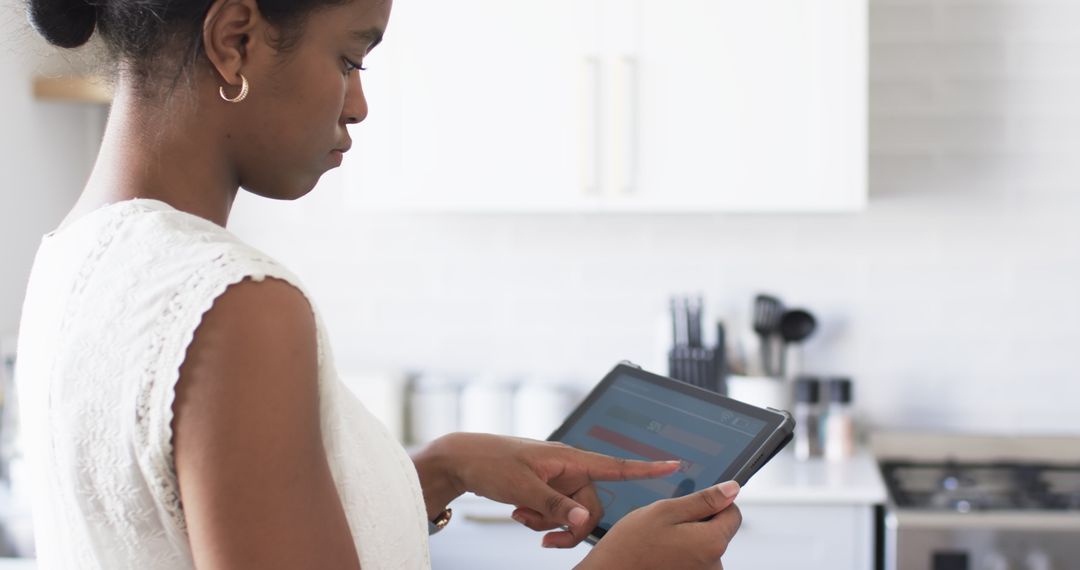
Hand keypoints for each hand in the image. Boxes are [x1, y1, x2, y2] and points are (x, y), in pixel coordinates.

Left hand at [420, 433, 680, 547]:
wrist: (461, 461)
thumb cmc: (490, 462)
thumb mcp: (523, 487)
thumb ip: (555, 505)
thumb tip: (582, 521)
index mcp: (569, 459)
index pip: (615, 465)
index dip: (646, 468)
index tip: (674, 465)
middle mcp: (567, 468)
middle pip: (590, 506)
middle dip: (570, 526)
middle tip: (543, 537)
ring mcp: (556, 480)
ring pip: (572, 513)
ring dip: (551, 523)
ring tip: (523, 516)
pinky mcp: (544, 490)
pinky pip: (556, 513)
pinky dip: (541, 520)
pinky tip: (521, 514)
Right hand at [578, 481, 742, 569]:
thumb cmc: (630, 547)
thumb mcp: (665, 511)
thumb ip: (703, 500)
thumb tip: (732, 489)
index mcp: (712, 542)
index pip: (733, 514)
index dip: (714, 503)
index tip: (691, 504)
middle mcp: (714, 566)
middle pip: (718, 532)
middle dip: (697, 523)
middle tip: (666, 524)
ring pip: (703, 548)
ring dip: (686, 541)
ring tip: (659, 542)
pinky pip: (692, 562)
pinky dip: (679, 556)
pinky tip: (659, 555)